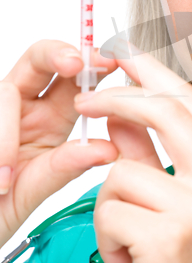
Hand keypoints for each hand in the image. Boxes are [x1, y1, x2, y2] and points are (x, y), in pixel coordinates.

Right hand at [0, 40, 119, 245]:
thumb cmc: (1, 207)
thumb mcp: (37, 188)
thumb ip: (67, 166)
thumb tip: (109, 149)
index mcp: (53, 116)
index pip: (74, 77)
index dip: (91, 64)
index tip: (109, 60)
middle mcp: (26, 106)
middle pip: (38, 60)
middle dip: (57, 55)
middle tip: (74, 63)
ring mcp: (0, 112)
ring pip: (6, 91)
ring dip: (8, 133)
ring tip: (6, 178)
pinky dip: (0, 144)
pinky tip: (0, 180)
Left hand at [73, 40, 191, 262]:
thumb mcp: (176, 202)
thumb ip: (149, 154)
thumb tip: (119, 114)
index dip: (156, 72)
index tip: (128, 53)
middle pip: (167, 110)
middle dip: (119, 97)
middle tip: (86, 99)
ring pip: (124, 167)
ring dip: (108, 200)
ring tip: (123, 233)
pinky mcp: (172, 234)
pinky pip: (111, 207)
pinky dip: (105, 233)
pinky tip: (126, 260)